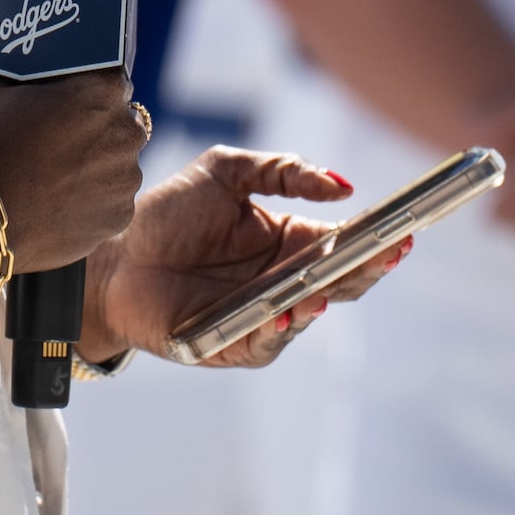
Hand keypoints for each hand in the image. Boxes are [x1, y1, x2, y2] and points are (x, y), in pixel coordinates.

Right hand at [0, 68, 144, 272]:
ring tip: (55, 174)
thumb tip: (24, 62)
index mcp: (103, 91)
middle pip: (119, 120)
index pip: (110, 75)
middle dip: (95, 125)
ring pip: (118, 162)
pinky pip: (112, 200)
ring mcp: (125, 178)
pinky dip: (94, 199)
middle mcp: (126, 132)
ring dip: (97, 163)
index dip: (86, 86)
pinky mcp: (119, 217)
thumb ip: (17, 68)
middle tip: (56, 138)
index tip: (66, 99)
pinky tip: (59, 201)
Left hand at [85, 149, 399, 367]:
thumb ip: (282, 170)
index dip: (375, 236)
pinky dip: (279, 330)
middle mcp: (283, 280)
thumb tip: (341, 184)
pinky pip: (266, 342)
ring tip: (331, 284)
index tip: (403, 227)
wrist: (111, 255)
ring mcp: (262, 314)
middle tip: (391, 251)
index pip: (344, 241)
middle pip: (341, 279)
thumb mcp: (225, 172)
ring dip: (326, 299)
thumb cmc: (166, 213)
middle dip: (369, 267)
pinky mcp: (234, 344)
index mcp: (288, 239)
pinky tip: (284, 313)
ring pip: (310, 312)